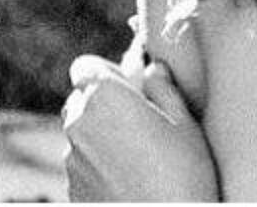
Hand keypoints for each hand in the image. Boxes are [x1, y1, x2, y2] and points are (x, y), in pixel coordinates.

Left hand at [62, 54, 218, 201]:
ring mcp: (72, 160)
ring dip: (100, 137)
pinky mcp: (72, 189)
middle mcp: (78, 123)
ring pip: (80, 135)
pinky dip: (99, 167)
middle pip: (80, 100)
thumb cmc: (184, 176)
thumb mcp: (185, 123)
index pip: (85, 66)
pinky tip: (129, 180)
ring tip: (138, 157)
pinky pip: (83, 166)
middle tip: (138, 120)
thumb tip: (153, 70)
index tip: (129, 86)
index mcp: (104, 96)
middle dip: (102, 105)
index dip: (106, 73)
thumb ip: (164, 89)